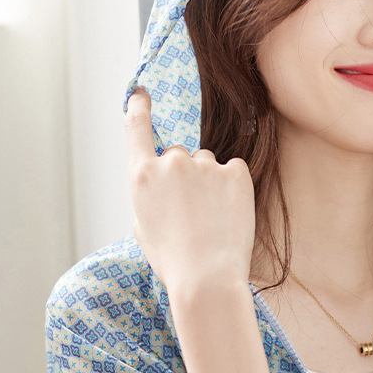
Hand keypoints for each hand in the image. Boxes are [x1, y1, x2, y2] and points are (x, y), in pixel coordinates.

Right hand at [124, 87, 256, 295]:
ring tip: (212, 221)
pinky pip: (234, 172)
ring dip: (211, 184)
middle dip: (187, 176)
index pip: (137, 128)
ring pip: (209, 165)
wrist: (207, 279)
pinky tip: (230, 215)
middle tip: (193, 213)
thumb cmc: (174, 262)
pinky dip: (234, 189)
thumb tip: (162, 186)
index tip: (142, 93)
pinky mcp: (235, 172)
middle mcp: (171, 162)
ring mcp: (204, 165)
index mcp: (142, 176)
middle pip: (180, 154)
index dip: (139, 107)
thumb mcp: (144, 228)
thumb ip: (150, 196)